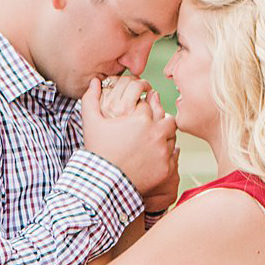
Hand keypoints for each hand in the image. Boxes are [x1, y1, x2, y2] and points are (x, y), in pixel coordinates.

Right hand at [81, 76, 179, 210]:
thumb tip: (94, 80)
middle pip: (166, 118)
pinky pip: (173, 156)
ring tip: (150, 143)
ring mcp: (162, 151)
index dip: (142, 110)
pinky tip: (154, 157)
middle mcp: (155, 132)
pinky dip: (166, 155)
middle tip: (149, 129)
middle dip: (159, 121)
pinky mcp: (166, 168)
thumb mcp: (91, 123)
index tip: (137, 117)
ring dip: (163, 137)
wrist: (102, 184)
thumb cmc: (97, 151)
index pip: (149, 105)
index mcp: (140, 118)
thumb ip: (91, 98)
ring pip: (171, 137)